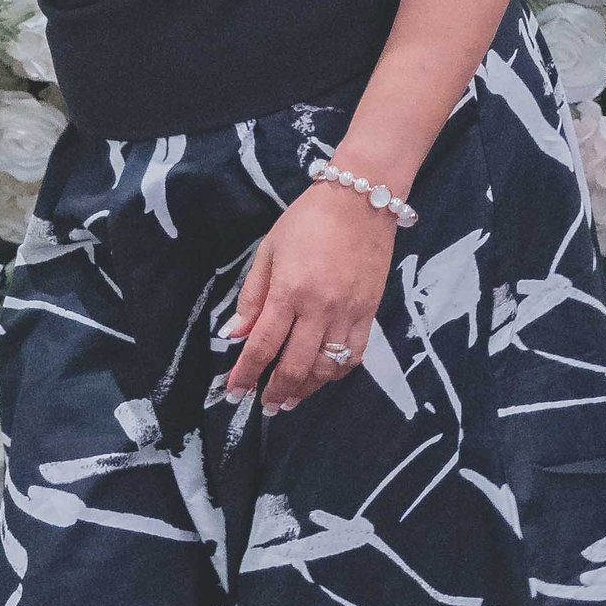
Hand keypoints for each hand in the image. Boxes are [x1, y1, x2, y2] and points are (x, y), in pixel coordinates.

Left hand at [223, 181, 396, 413]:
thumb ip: (253, 295)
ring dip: (305, 389)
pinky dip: (337, 372)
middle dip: (275, 392)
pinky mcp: (370, 311)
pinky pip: (355, 354)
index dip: (246, 374)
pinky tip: (323, 376)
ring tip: (291, 399)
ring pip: (326, 367)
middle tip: (264, 406)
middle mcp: (319, 308)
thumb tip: (236, 333)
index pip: (263, 345)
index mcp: (289, 291)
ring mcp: (348, 312)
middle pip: (294, 365)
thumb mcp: (270, 250)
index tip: (234, 391)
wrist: (362, 199)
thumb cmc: (308, 219)